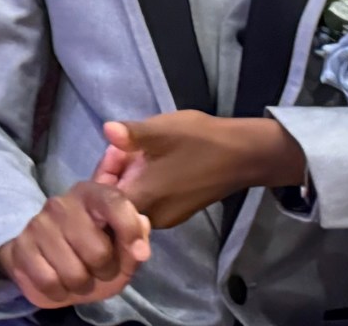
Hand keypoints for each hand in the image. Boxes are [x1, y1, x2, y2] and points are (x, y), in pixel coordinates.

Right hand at [0, 182, 150, 308]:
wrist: (47, 261)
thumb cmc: (93, 252)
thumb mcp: (122, 250)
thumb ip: (136, 241)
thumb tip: (140, 241)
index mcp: (91, 195)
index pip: (113, 202)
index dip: (129, 229)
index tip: (140, 253)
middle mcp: (62, 204)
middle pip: (98, 252)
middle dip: (104, 271)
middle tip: (97, 269)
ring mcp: (37, 224)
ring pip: (74, 273)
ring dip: (80, 285)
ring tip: (76, 276)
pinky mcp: (20, 246)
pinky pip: (49, 282)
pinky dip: (58, 292)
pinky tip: (57, 282)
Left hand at [93, 113, 308, 229]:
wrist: (245, 156)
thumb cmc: (202, 142)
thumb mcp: (163, 130)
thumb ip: (132, 134)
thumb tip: (107, 129)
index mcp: (144, 199)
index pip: (103, 199)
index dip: (102, 173)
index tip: (114, 150)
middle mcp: (152, 216)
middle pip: (115, 200)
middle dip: (113, 172)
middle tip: (124, 145)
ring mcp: (166, 218)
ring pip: (132, 199)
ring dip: (128, 176)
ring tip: (136, 150)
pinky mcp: (177, 213)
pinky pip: (147, 200)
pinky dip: (143, 182)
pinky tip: (151, 161)